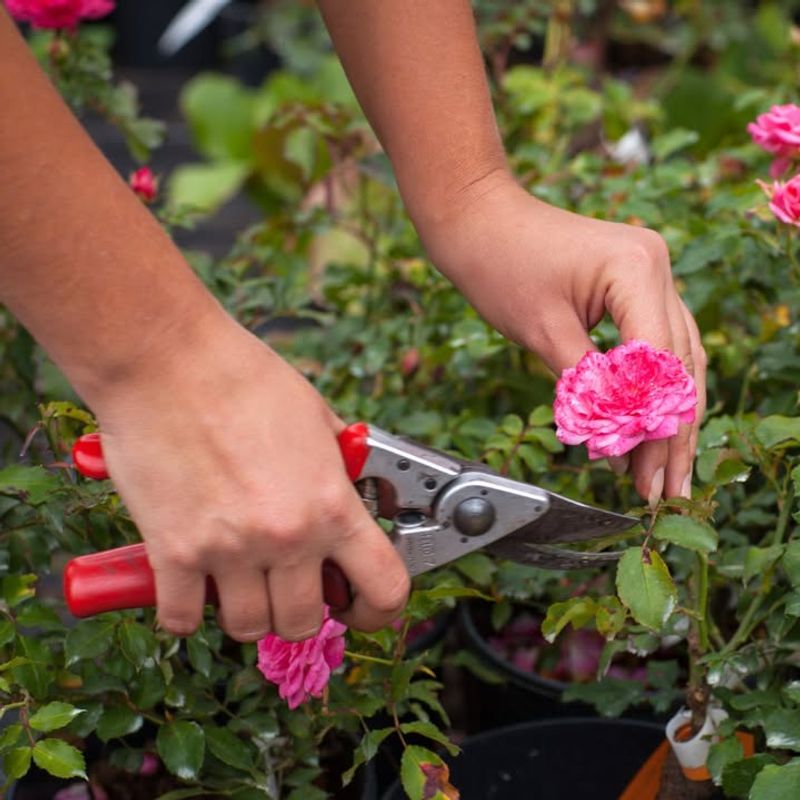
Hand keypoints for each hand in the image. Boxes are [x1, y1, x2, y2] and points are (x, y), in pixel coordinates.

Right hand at [89, 314, 409, 641]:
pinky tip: (189, 584)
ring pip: (249, 627)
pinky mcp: (172, 554)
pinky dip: (186, 610)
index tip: (362, 607)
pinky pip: (182, 619)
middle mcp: (287, 536)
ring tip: (240, 579)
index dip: (378, 610)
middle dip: (302, 609)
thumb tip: (354, 491)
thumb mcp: (317, 416)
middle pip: (306, 622)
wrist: (167, 360)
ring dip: (248, 611)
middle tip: (289, 583)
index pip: (384, 589)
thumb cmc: (242, 377)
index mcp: (332, 504)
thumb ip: (339, 466)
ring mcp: (229, 550)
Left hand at [420, 174, 705, 506]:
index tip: (643, 475)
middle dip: (669, 434)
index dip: (651, 426)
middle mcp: (656, 267)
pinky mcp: (635, 284)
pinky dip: (650, 389)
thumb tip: (616, 442)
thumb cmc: (498, 263)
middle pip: (677, 366)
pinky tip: (650, 429)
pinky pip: (655, 344)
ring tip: (664, 475)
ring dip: (668, 418)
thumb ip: (586, 388)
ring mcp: (651, 272)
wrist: (478, 219)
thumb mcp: (542, 333)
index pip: (658, 364)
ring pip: (676, 359)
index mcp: (637, 270)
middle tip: (663, 491)